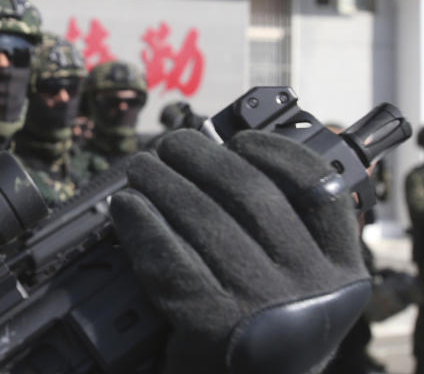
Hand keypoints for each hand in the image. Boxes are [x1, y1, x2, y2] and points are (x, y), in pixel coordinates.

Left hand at [110, 129, 369, 373]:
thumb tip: (224, 154)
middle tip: (169, 145)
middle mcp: (312, 287)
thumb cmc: (260, 331)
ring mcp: (263, 305)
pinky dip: (141, 222)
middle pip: (250, 192)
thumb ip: (283, 231)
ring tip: (140, 168)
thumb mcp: (296, 285)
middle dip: (200, 156)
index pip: (321, 190)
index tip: (240, 138)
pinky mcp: (212, 323)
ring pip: (203, 216)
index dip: (277, 152)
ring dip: (162, 181)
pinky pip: (168, 254)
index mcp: (342, 272)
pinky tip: (125, 206)